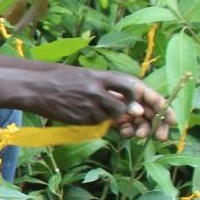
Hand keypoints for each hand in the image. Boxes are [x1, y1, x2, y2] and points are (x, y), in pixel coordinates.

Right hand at [31, 69, 174, 139]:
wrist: (34, 86)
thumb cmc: (63, 79)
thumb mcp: (89, 77)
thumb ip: (112, 91)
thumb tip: (137, 110)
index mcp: (102, 75)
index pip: (135, 88)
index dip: (153, 101)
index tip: (164, 113)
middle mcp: (97, 89)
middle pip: (126, 107)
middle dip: (131, 116)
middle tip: (134, 121)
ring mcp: (87, 104)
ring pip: (111, 117)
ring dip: (110, 117)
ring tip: (93, 108)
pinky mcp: (79, 117)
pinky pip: (96, 123)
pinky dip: (94, 120)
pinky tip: (81, 112)